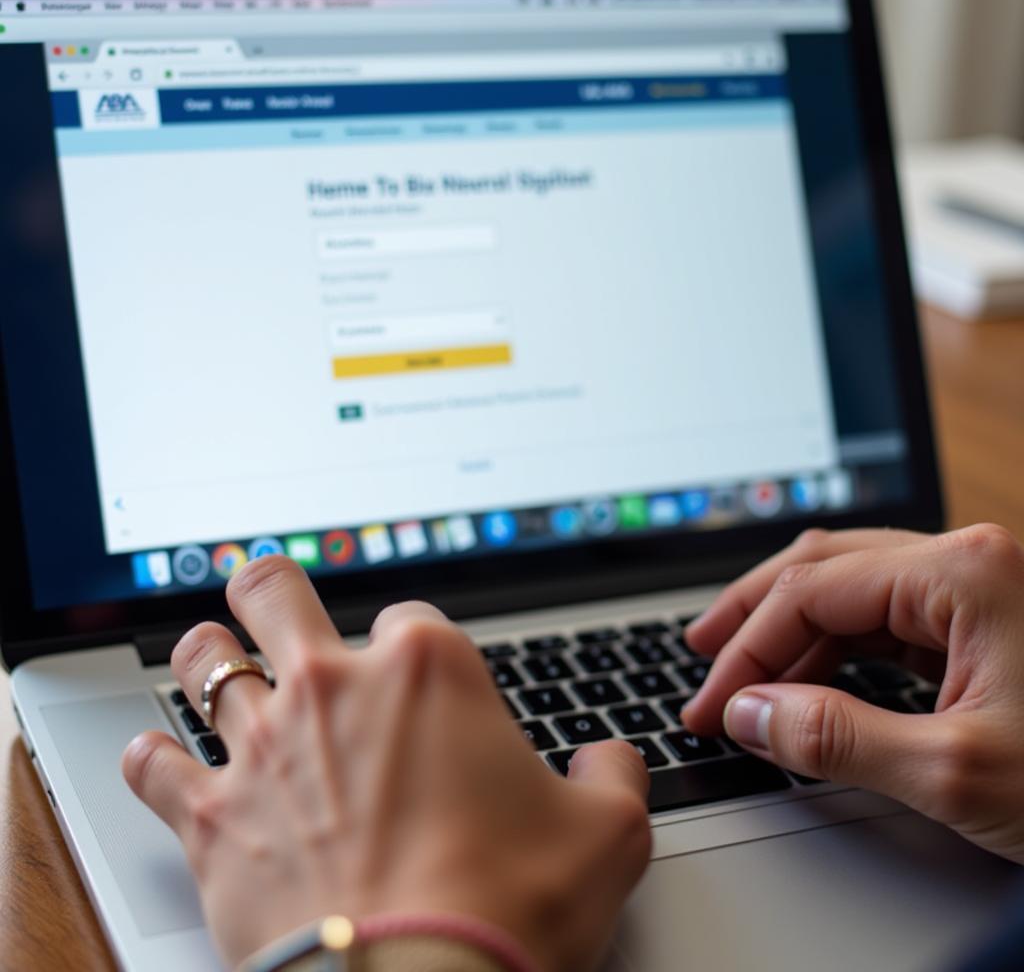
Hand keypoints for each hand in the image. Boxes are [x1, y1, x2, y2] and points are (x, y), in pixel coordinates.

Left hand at [121, 556, 650, 969]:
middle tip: (271, 599)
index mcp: (427, 669)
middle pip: (276, 593)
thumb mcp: (606, 835)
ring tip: (212, 656)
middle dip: (271, 591)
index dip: (418, 647)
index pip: (410, 618)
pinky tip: (156, 760)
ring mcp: (266, 746)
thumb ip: (614, 777)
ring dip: (207, 655)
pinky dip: (153, 760)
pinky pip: (156, 768)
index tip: (424, 683)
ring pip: (206, 663)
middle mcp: (336, 687)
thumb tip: (611, 763)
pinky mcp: (214, 819)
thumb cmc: (508, 905)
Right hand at [682, 523, 1023, 863]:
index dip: (748, 650)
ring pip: (855, 585)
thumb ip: (837, 737)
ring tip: (745, 669)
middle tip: (701, 657)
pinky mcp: (988, 618)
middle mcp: (970, 559)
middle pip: (825, 566)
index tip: (713, 705)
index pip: (812, 591)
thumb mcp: (959, 772)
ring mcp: (982, 584)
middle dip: (756, 615)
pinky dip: (838, 646)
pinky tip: (811, 675)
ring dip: (793, 629)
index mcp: (963, 571)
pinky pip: (890, 615)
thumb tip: (750, 715)